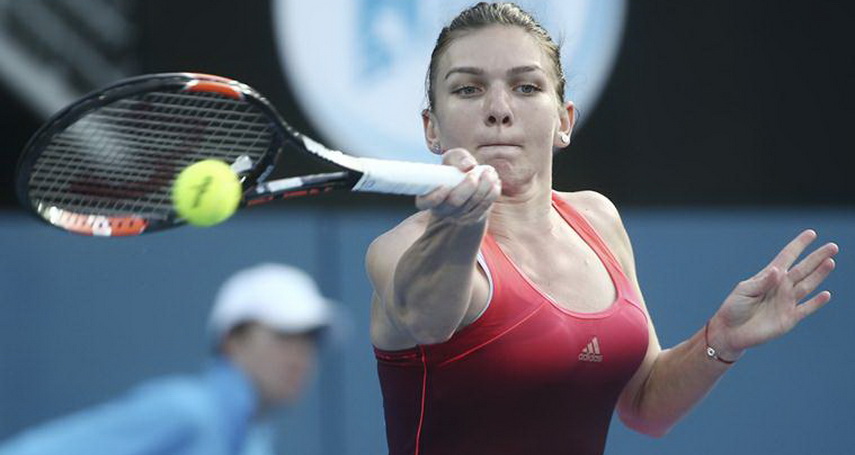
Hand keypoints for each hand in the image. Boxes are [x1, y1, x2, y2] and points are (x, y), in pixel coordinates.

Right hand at [415, 148, 500, 224]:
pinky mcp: (473, 218)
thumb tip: (468, 166)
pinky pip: (484, 207)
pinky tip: (494, 181)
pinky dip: (491, 193)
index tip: (445, 185)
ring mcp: (457, 216)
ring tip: (489, 172)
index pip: (425, 202)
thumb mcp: (454, 158)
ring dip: (484, 186)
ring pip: (472, 205)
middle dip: (468, 186)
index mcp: (428, 196)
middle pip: (455, 202)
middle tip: (476, 172)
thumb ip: (458, 157)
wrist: (469, 185)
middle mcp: (441, 209)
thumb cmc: (457, 169)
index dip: (434, 196)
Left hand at [708, 229, 838, 359]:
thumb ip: (762, 282)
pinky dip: (816, 302)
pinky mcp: (789, 318)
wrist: (731, 332)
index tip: (811, 233)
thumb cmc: (734, 308)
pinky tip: (826, 294)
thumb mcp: (743, 291)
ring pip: (807, 285)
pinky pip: (806, 309)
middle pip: (803, 269)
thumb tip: (778, 271)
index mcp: (769, 276)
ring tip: (830, 262)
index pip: (787, 257)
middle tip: (833, 246)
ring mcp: (787, 302)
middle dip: (817, 258)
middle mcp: (781, 287)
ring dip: (819, 275)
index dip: (799, 245)